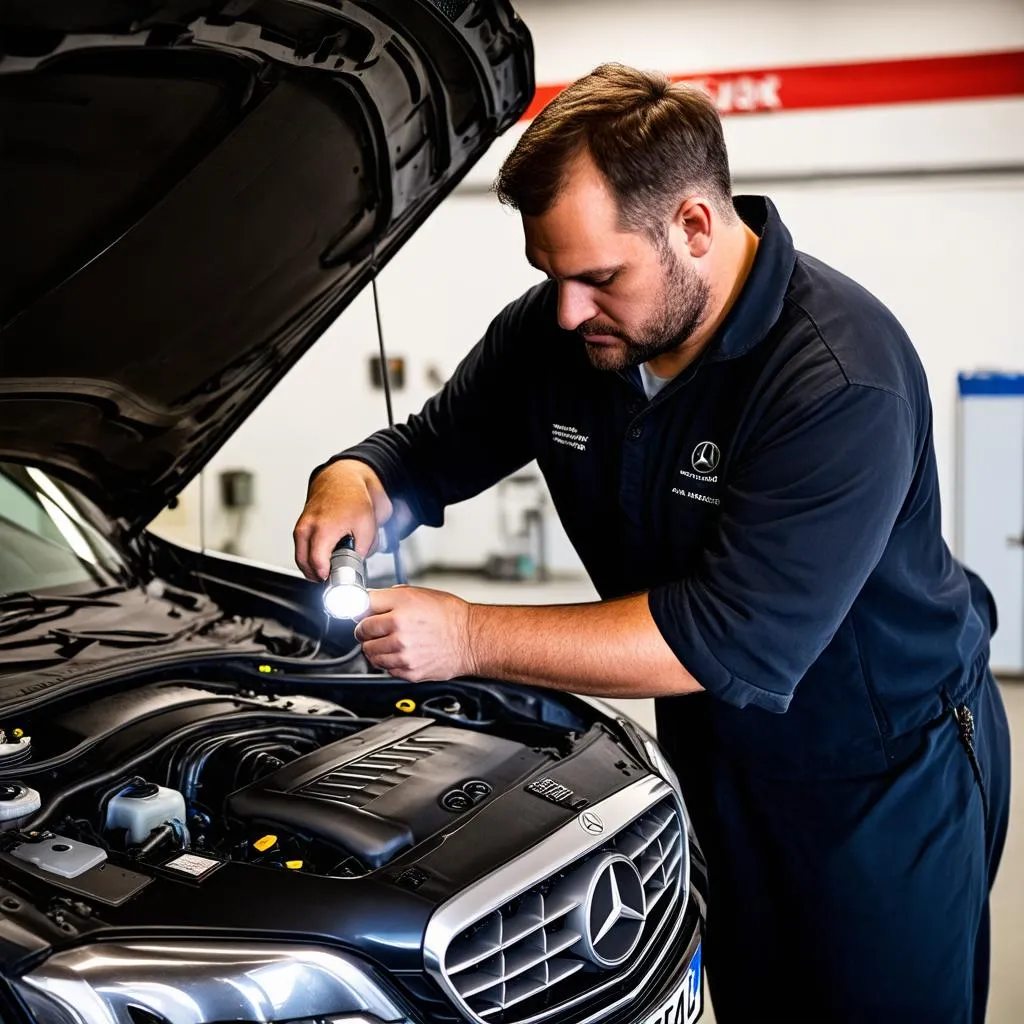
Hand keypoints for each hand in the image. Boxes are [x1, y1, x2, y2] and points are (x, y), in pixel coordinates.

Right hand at [293, 460, 392, 579]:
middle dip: (317, 576)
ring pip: (300, 558)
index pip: (317, 563)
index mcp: (323, 528)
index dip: (326, 577)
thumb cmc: (354, 498)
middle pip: (304, 564)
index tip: (334, 582)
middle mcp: (307, 528)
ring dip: (311, 568)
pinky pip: (300, 549)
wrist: (342, 479)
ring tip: (327, 571)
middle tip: (332, 581)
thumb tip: (357, 565)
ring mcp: (301, 527)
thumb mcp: (368, 527)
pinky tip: (322, 559)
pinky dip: (309, 557)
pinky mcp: (300, 526)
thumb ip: (362, 550)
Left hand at [354, 586, 478, 681]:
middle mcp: (399, 630)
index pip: (361, 607)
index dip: (361, 609)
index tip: (361, 613)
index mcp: (401, 607)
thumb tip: (368, 602)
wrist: (471, 639)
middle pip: (361, 632)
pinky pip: (384, 668)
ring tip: (388, 641)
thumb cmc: (449, 615)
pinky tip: (400, 653)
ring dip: (374, 648)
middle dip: (366, 630)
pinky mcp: (408, 671)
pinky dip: (388, 661)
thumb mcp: (418, 594)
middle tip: (375, 629)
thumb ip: (390, 597)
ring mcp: (403, 653)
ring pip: (369, 653)